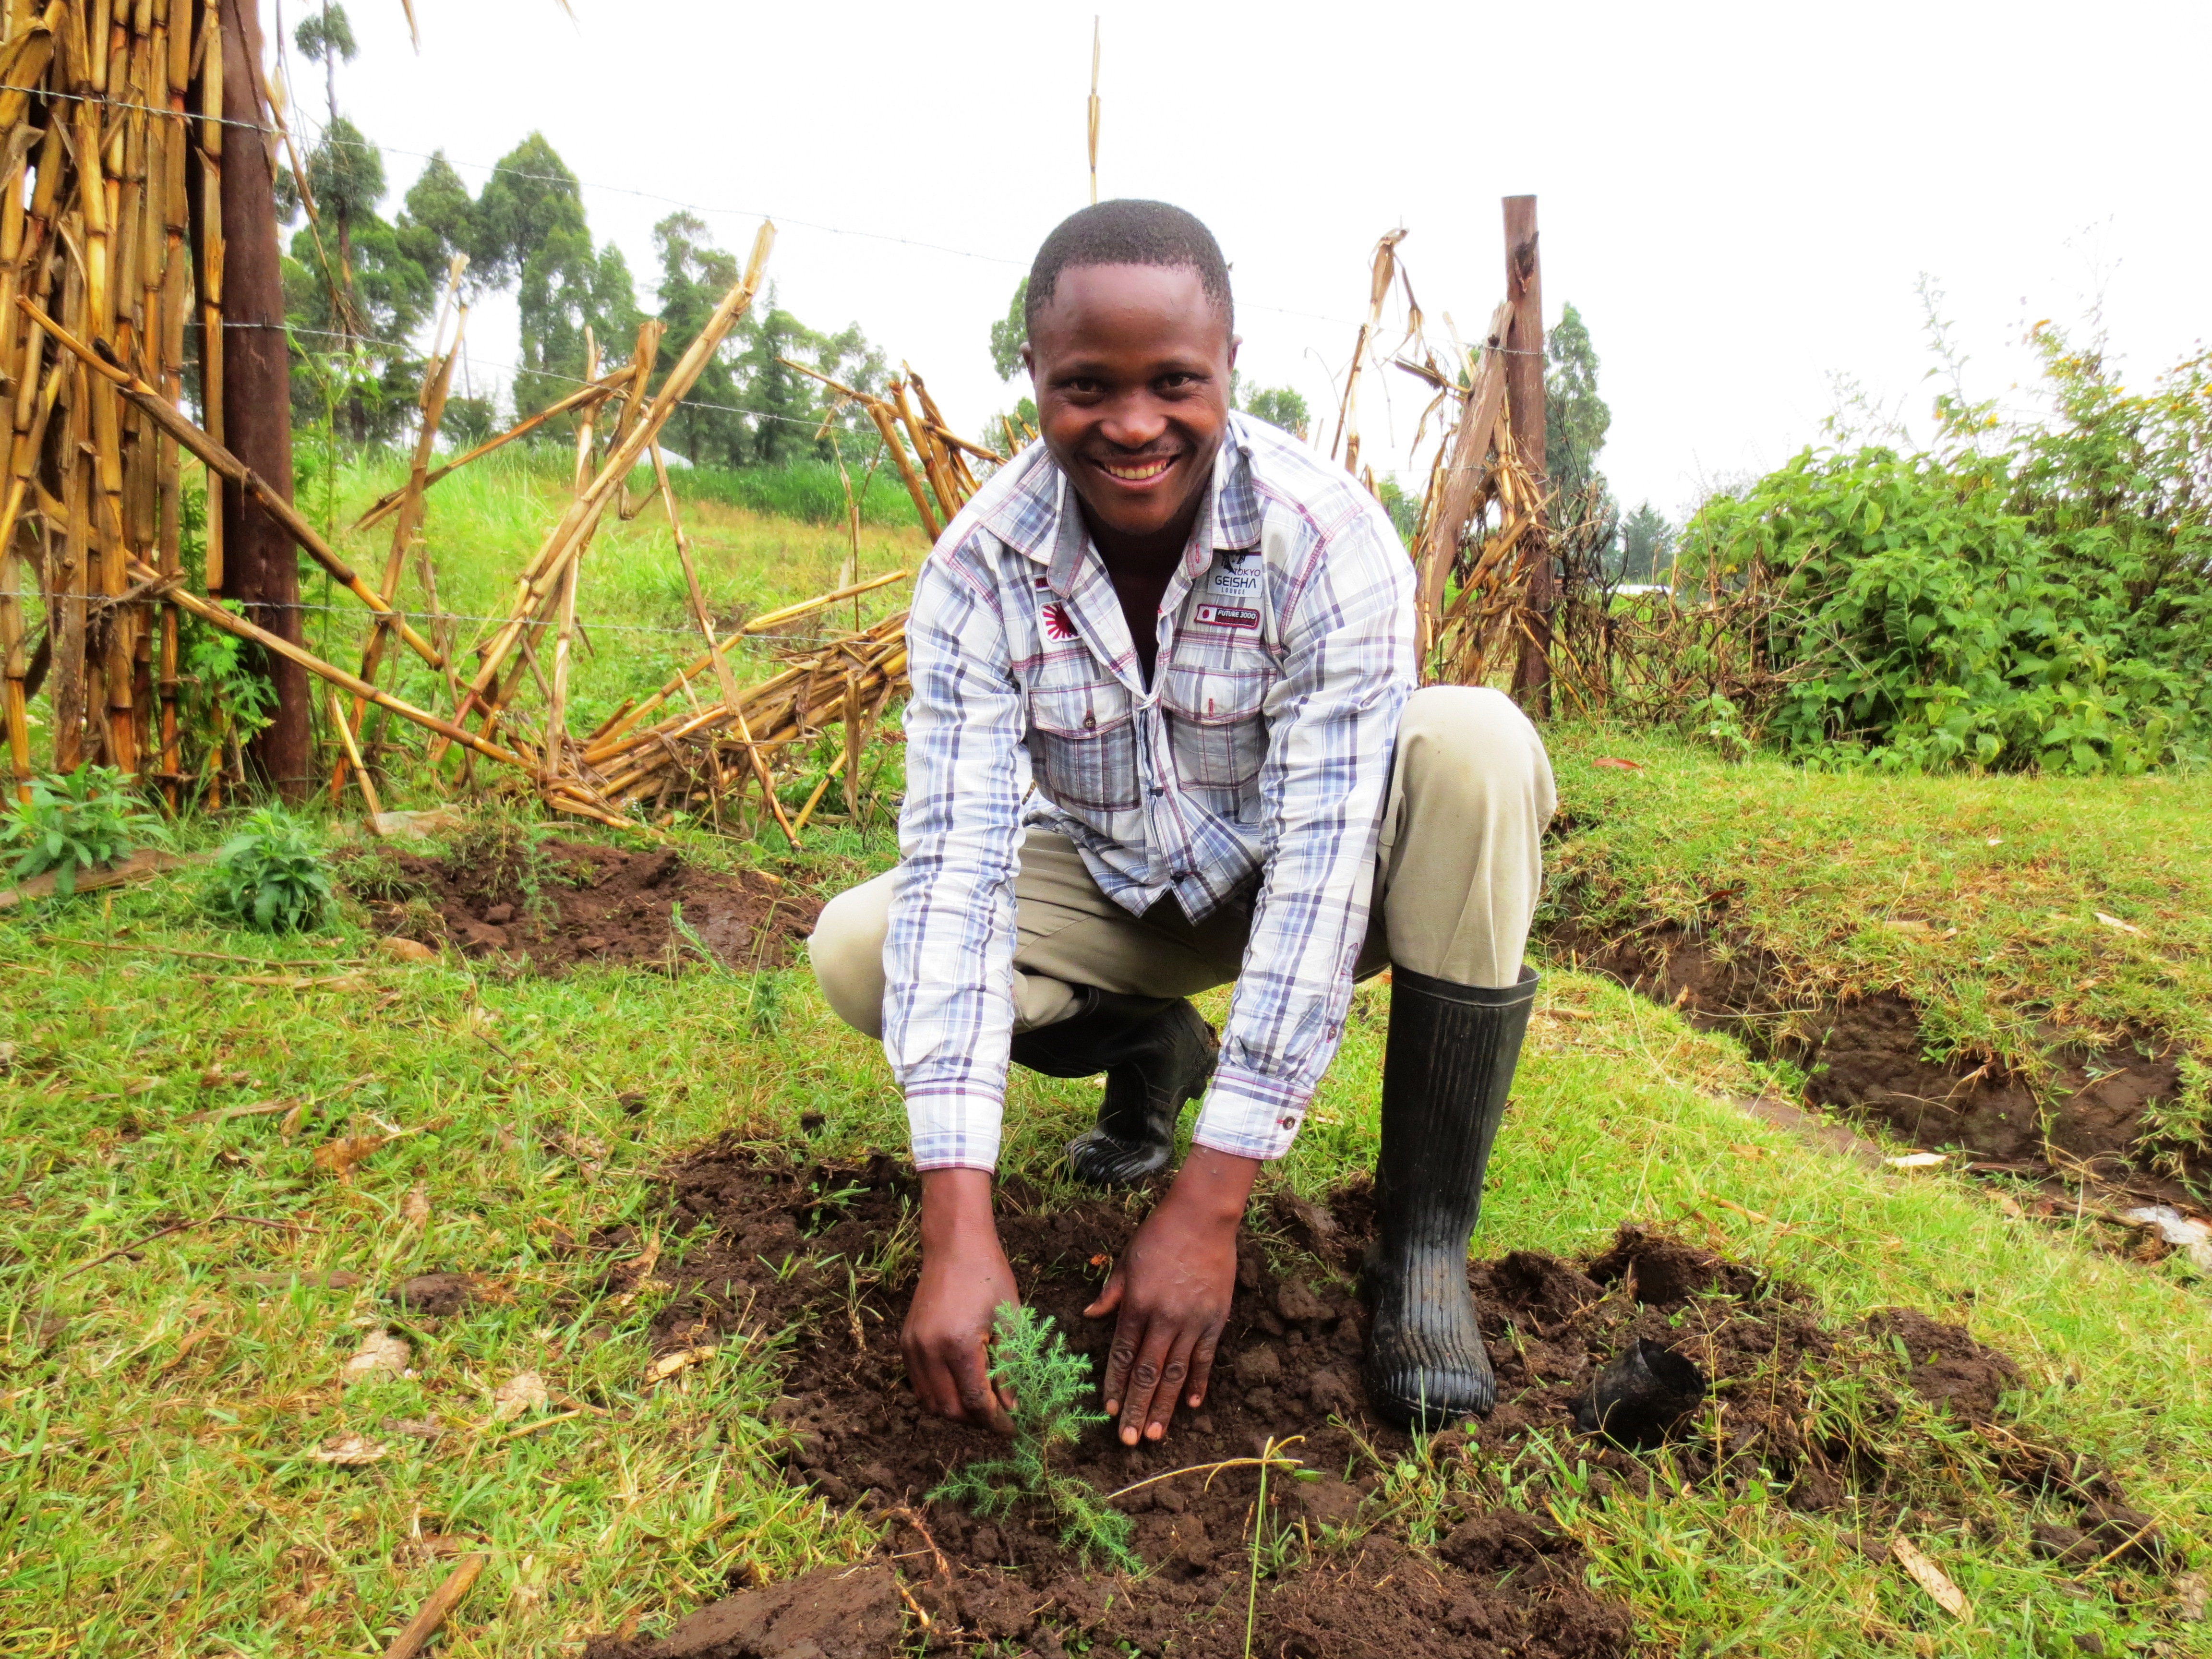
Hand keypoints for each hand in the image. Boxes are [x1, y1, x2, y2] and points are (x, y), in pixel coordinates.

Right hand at [902, 1168, 1018, 1434]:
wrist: (955, 1247)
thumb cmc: (989, 1278)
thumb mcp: (1009, 1322)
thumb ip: (1009, 1368)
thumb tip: (1012, 1407)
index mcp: (959, 1344)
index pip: (975, 1402)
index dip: (996, 1422)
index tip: (1013, 1429)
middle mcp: (929, 1350)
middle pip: (949, 1410)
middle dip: (976, 1422)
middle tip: (999, 1419)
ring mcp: (912, 1347)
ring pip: (930, 1403)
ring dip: (956, 1412)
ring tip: (981, 1406)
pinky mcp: (905, 1342)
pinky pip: (919, 1385)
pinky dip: (939, 1395)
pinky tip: (960, 1387)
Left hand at [1085, 1145, 1259, 1444]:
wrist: (1202, 1216)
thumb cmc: (1158, 1235)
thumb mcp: (1125, 1260)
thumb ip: (1110, 1293)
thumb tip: (1089, 1317)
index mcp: (1137, 1303)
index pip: (1122, 1354)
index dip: (1116, 1385)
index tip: (1110, 1411)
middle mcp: (1163, 1317)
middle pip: (1147, 1372)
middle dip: (1137, 1408)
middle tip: (1130, 1440)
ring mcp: (1192, 1320)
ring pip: (1175, 1373)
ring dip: (1164, 1406)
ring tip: (1156, 1434)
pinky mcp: (1215, 1319)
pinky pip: (1204, 1358)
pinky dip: (1198, 1383)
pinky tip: (1191, 1405)